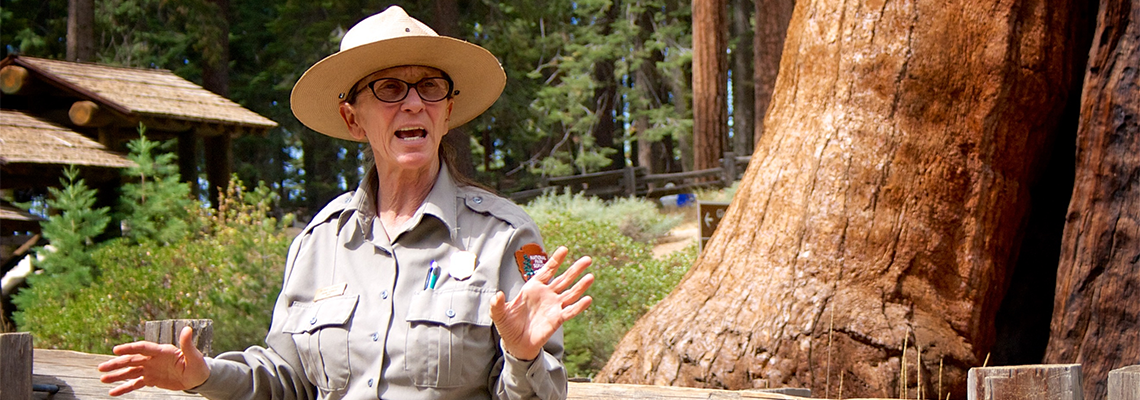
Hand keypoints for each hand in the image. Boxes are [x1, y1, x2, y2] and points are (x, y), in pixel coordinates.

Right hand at [97, 326, 209, 395]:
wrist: (197, 378)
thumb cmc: (197, 365)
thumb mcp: (194, 356)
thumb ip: (188, 344)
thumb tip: (188, 329)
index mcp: (162, 351)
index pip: (143, 348)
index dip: (130, 348)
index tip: (116, 350)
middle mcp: (153, 359)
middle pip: (132, 360)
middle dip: (116, 364)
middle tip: (101, 368)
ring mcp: (150, 370)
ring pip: (130, 372)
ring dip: (116, 375)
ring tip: (102, 378)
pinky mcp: (151, 380)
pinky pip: (135, 384)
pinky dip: (124, 388)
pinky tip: (113, 392)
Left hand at [491, 246, 593, 360]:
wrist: (516, 344)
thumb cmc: (508, 326)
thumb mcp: (499, 314)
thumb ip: (497, 304)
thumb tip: (498, 294)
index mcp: (533, 288)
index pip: (547, 271)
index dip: (556, 260)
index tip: (565, 249)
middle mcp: (546, 294)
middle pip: (564, 279)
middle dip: (575, 269)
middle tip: (587, 259)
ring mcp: (553, 306)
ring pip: (570, 293)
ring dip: (580, 285)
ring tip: (591, 276)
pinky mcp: (557, 319)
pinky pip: (570, 311)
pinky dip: (579, 306)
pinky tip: (588, 299)